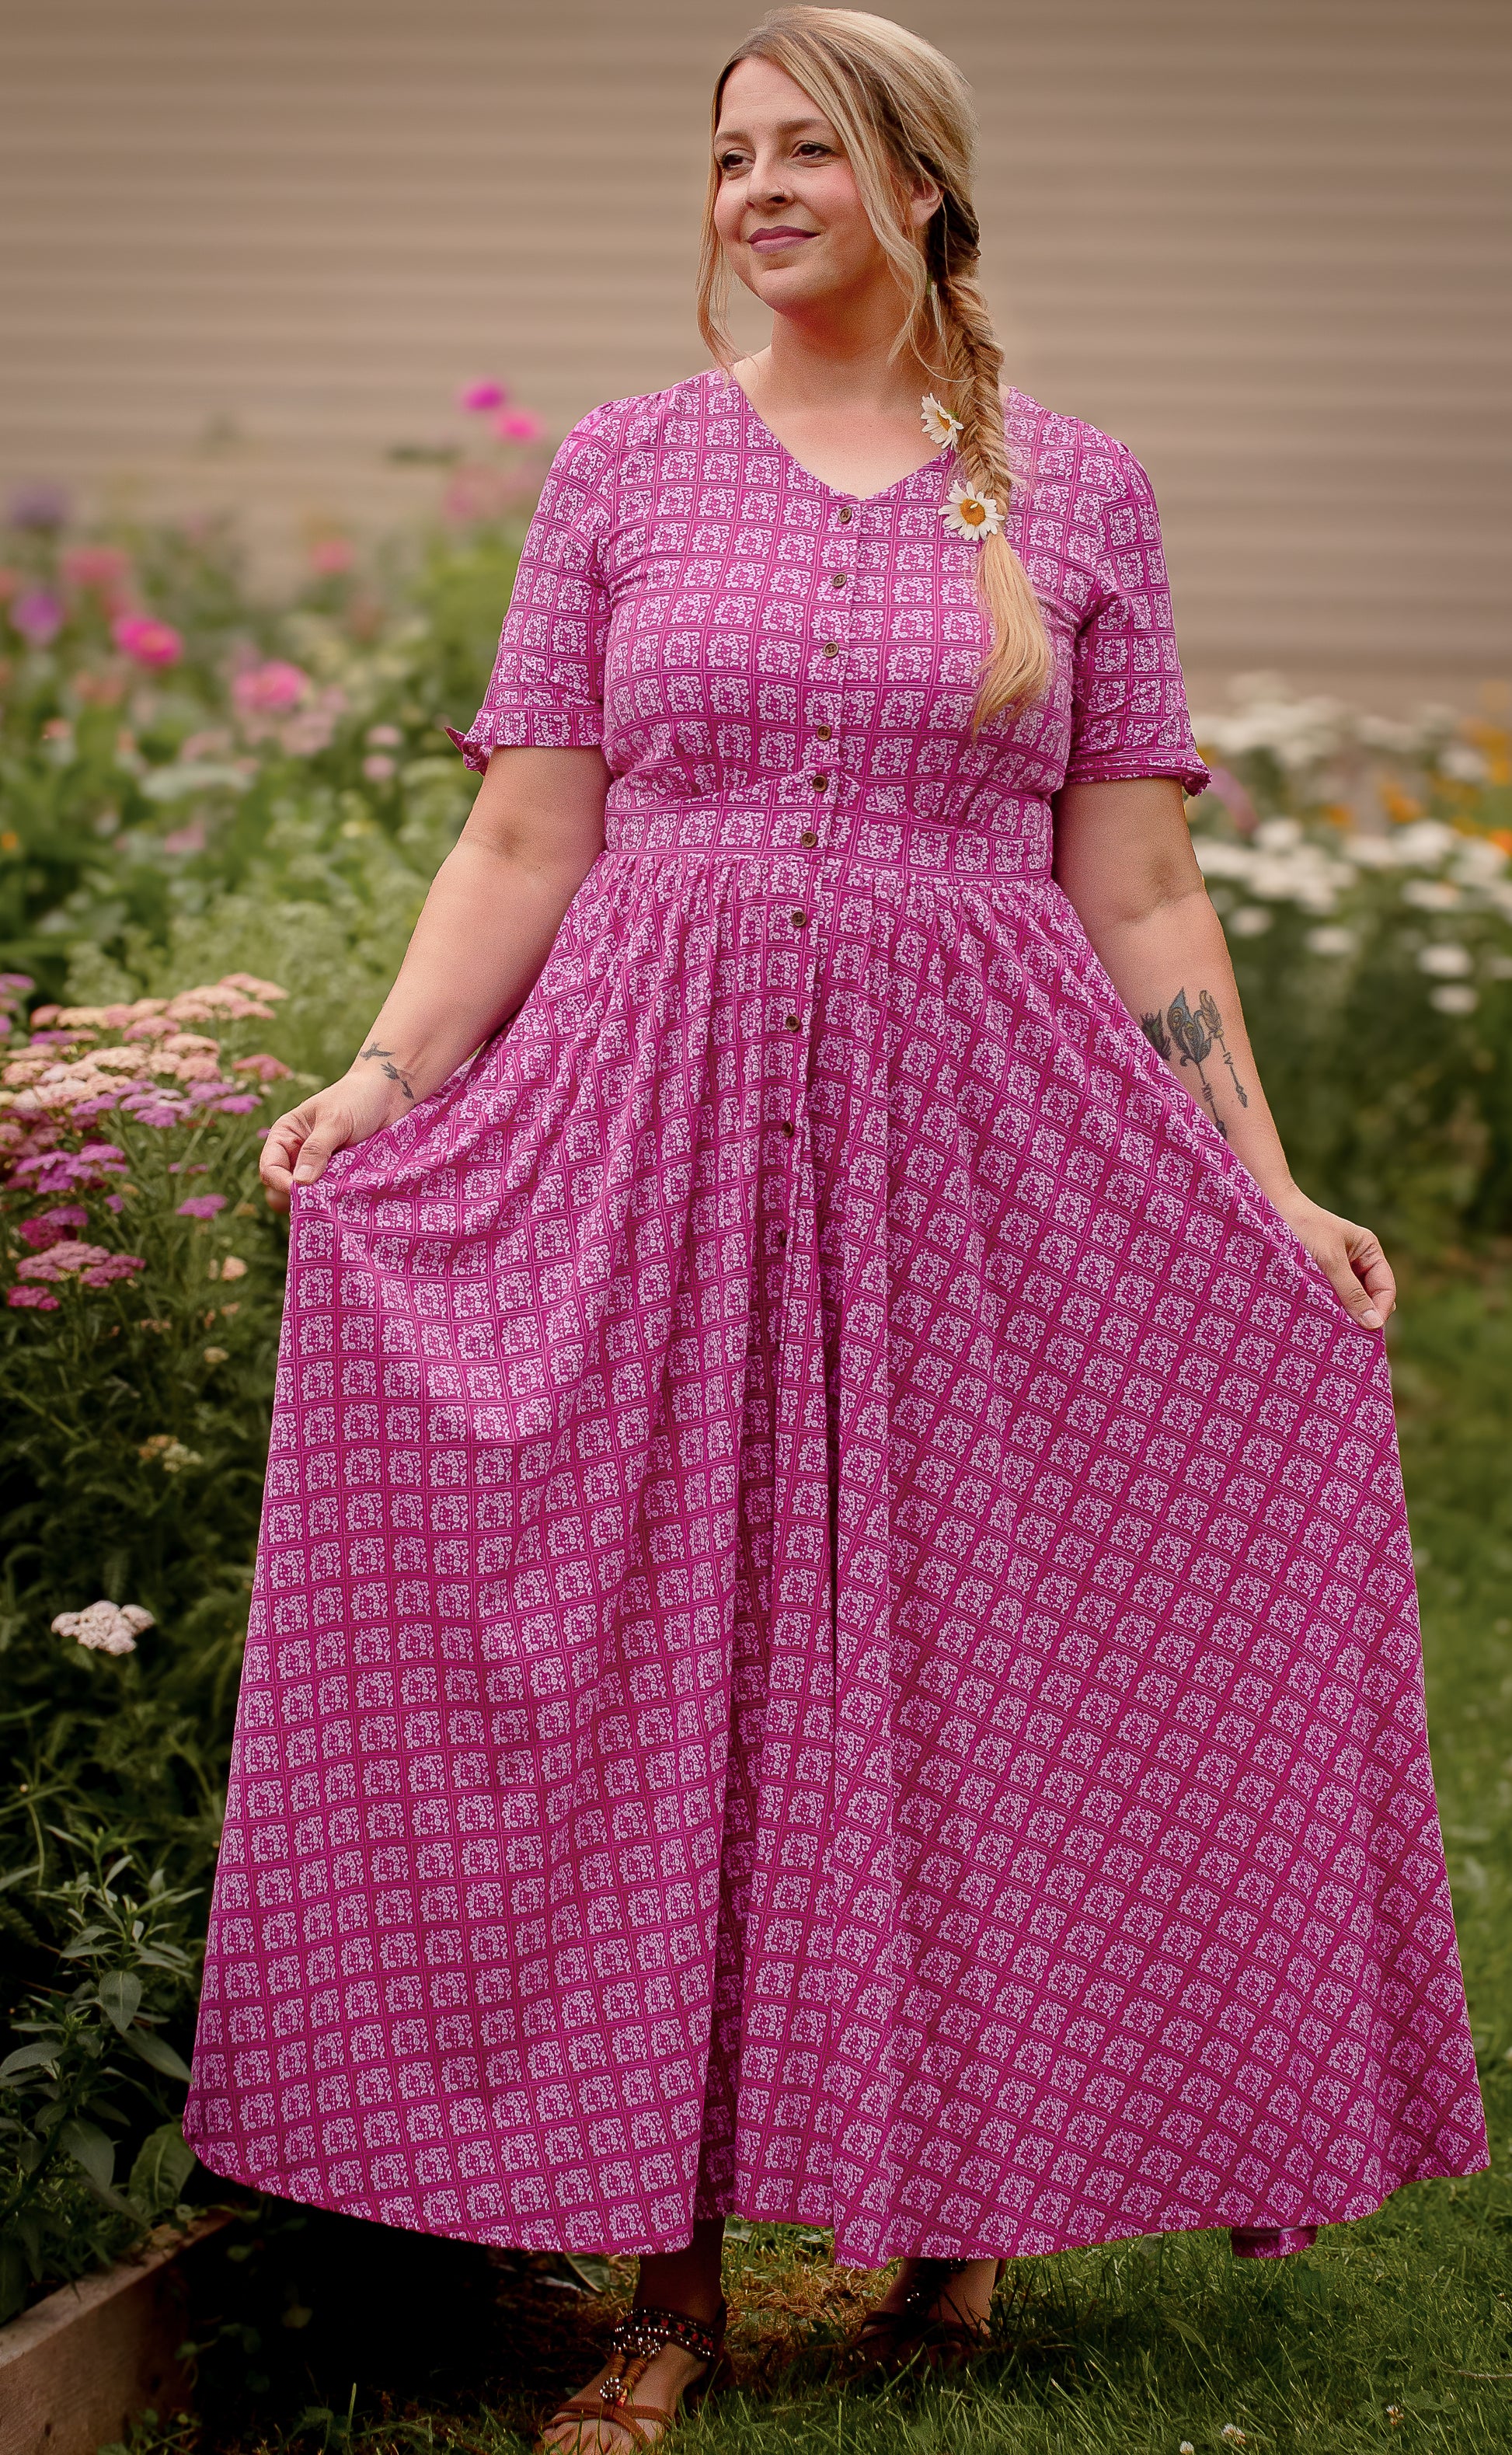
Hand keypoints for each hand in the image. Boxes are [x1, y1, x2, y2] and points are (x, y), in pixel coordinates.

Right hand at [259, 1069, 406, 1214]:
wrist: (389, 1093)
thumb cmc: (357, 1098)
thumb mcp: (335, 1121)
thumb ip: (317, 1149)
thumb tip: (300, 1182)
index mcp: (286, 1135)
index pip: (270, 1168)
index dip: (281, 1183)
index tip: (302, 1191)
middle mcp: (299, 1154)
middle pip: (287, 1188)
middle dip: (301, 1197)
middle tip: (320, 1203)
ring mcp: (321, 1167)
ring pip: (311, 1195)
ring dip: (322, 1201)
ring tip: (337, 1202)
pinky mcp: (341, 1176)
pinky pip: (334, 1195)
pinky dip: (339, 1201)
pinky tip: (350, 1202)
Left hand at [1272, 1188, 1395, 1331]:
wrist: (1270, 1209)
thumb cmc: (1304, 1228)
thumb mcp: (1330, 1261)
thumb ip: (1351, 1292)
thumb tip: (1374, 1324)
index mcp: (1369, 1251)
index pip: (1385, 1288)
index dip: (1379, 1311)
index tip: (1366, 1333)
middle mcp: (1357, 1261)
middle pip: (1370, 1298)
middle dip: (1362, 1315)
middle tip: (1347, 1336)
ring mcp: (1338, 1269)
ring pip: (1349, 1301)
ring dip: (1343, 1314)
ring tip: (1332, 1329)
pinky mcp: (1319, 1277)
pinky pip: (1331, 1298)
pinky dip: (1328, 1308)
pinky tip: (1319, 1318)